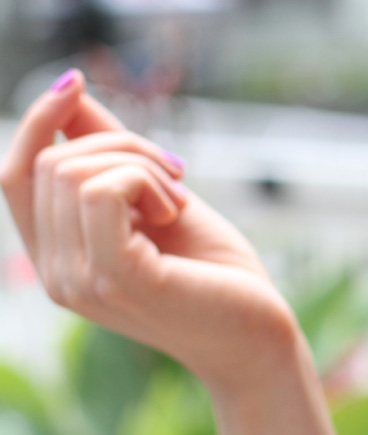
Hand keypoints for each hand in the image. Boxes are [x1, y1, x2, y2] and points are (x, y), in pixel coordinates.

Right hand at [0, 70, 301, 393]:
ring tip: (177, 201)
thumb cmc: (218, 275)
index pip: (14, 174)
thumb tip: (70, 94)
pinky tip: (174, 209)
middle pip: (50, 162)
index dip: (39, 121)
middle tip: (175, 177)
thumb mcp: (158, 200)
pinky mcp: (115, 278)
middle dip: (123, 145)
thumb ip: (111, 155)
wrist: (259, 336)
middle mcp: (56, 276)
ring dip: (141, 164)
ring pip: (74, 170)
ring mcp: (79, 282)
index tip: (77, 83)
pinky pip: (101, 189)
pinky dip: (144, 179)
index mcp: (60, 260)